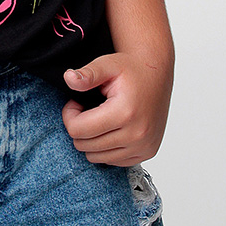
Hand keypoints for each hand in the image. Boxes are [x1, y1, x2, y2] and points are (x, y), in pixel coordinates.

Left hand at [61, 52, 172, 166]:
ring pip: (96, 156)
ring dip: (91, 139)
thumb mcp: (107, 64)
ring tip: (99, 118)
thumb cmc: (132, 69)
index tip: (75, 103)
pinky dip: (105, 148)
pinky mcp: (147, 152)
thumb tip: (68, 78)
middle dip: (79, 126)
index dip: (69, 115)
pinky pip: (112, 161)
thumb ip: (87, 74)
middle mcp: (137, 134)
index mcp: (125, 112)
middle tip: (86, 109)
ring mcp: (143, 146)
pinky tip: (110, 129)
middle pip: (84, 145)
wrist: (157, 75)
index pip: (77, 130)